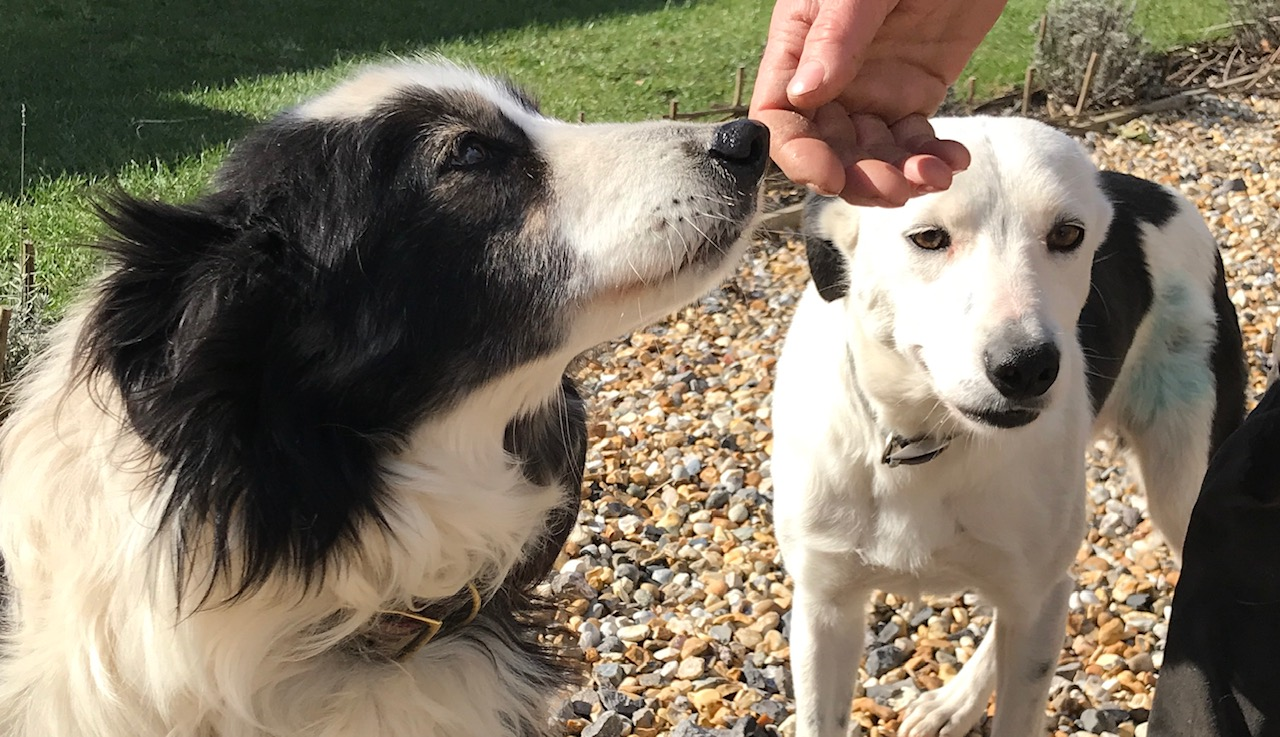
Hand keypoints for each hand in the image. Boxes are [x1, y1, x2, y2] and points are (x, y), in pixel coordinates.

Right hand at [750, 0, 1007, 205]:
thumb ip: (835, 37)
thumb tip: (804, 95)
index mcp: (798, 49)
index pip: (779, 118)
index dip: (799, 156)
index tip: (831, 176)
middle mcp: (828, 78)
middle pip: (827, 149)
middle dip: (859, 177)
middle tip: (898, 186)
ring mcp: (871, 90)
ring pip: (870, 155)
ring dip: (899, 177)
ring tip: (934, 174)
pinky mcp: (913, 93)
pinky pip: (913, 141)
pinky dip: (932, 159)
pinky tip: (954, 159)